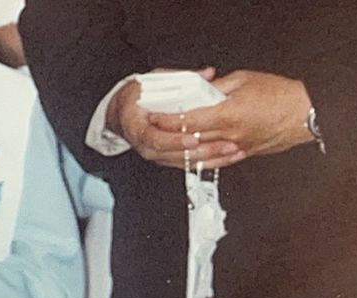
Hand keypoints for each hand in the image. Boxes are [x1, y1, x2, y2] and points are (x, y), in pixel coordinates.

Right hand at [108, 67, 244, 168]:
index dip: (175, 140)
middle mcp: (145, 145)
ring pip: (185, 162)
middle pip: (175, 154)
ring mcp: (156, 154)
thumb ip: (180, 78)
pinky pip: (188, 164)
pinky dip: (209, 161)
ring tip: (232, 150)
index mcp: (137, 126)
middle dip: (203, 151)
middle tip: (225, 145)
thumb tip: (207, 74)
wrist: (123, 113)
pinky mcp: (167, 159)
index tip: (194, 138)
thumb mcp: (153, 82)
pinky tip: (227, 156)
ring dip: (211, 158)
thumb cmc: (136, 96)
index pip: (155, 138)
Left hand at [151, 70, 313, 156]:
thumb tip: (198, 89)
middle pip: (189, 139)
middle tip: (154, 128)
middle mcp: (230, 135)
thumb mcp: (243, 80)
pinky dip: (201, 158)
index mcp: (227, 114)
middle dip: (168, 135)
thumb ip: (216, 87)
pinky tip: (191, 155)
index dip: (167, 120)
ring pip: (201, 154)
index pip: (187, 121)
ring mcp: (237, 147)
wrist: (307, 113)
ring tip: (167, 142)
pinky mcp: (245, 153)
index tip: (154, 115)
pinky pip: (217, 160)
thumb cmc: (281, 94)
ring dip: (182, 150)